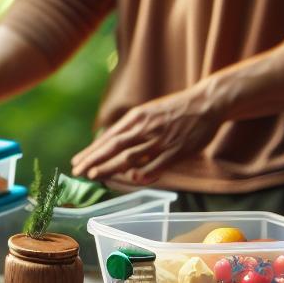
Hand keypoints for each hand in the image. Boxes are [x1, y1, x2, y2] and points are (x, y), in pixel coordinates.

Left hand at [70, 87, 220, 183]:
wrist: (207, 102)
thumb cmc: (176, 109)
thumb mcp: (149, 112)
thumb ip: (132, 127)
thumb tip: (112, 142)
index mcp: (137, 118)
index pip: (109, 137)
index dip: (92, 151)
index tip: (76, 161)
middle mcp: (145, 128)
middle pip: (114, 146)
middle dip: (93, 159)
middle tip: (77, 171)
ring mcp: (160, 140)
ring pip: (131, 156)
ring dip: (111, 166)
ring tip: (94, 175)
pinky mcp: (177, 150)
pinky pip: (158, 164)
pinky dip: (145, 172)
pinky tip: (132, 179)